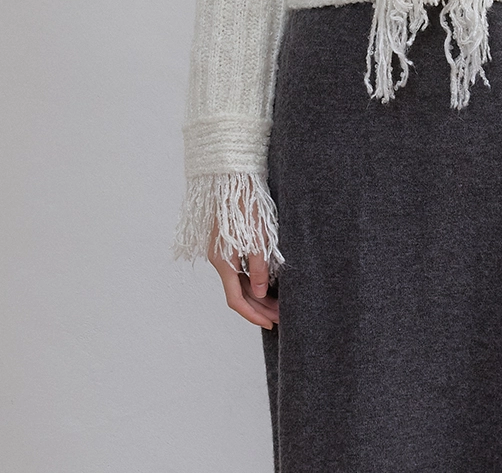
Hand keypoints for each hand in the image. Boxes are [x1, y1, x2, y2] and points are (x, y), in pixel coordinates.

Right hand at [208, 215, 278, 331]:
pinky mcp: (229, 243)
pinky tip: (268, 284)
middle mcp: (220, 260)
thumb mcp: (257, 239)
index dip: (253, 314)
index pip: (236, 299)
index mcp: (223, 261)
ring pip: (240, 282)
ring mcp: (223, 252)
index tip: (270, 324)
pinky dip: (254, 281)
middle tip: (281, 316)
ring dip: (258, 295)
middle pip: (239, 292)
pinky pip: (240, 270)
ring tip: (279, 303)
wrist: (233, 178)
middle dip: (260, 307)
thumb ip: (258, 268)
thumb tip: (259, 293)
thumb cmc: (246, 205)